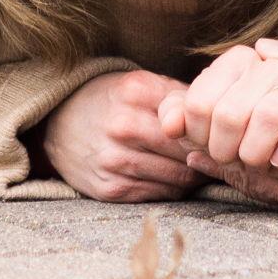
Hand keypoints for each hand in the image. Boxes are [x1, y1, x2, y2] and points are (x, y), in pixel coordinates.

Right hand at [42, 71, 205, 203]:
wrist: (57, 123)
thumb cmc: (108, 100)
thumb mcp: (139, 84)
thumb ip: (178, 95)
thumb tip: (219, 112)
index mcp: (136, 92)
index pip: (194, 118)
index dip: (212, 128)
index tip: (220, 134)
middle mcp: (124, 126)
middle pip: (188, 150)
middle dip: (206, 155)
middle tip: (218, 156)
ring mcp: (115, 159)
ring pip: (178, 176)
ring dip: (192, 175)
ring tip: (197, 168)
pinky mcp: (109, 188)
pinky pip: (159, 194)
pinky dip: (172, 189)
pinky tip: (173, 179)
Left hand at [179, 40, 277, 219]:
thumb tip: (261, 48)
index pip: (254, 124)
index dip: (236, 98)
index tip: (239, 77)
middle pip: (241, 154)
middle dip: (230, 120)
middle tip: (225, 93)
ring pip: (246, 174)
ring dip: (233, 142)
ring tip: (229, 112)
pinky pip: (263, 189)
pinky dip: (246, 162)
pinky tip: (235, 139)